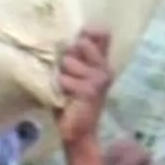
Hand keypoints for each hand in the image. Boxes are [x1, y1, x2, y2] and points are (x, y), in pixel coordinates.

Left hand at [56, 27, 115, 149]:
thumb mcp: (74, 74)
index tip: (78, 42)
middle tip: (68, 75)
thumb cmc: (72, 101)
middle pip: (80, 44)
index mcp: (101, 62)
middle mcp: (104, 67)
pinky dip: (60, 88)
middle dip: (67, 57)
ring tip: (66, 89)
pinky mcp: (91, 89)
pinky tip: (66, 98)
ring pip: (68, 62)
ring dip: (61, 75)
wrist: (78, 130)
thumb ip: (76, 56)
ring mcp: (100, 78)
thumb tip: (76, 34)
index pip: (101, 35)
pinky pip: (64, 79)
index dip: (87, 34)